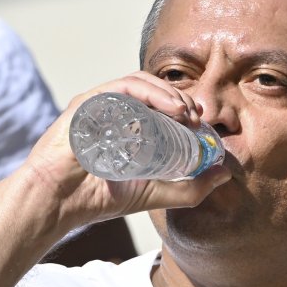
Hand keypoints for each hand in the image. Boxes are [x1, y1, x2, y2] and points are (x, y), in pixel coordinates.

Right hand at [20, 71, 230, 230]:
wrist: (61, 203)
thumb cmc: (99, 197)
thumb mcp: (155, 193)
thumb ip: (190, 188)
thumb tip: (225, 174)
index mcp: (124, 123)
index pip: (159, 103)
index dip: (184, 107)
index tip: (203, 124)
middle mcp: (111, 109)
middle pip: (152, 90)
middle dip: (181, 98)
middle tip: (199, 117)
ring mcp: (98, 103)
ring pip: (139, 83)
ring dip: (169, 93)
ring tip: (188, 112)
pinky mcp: (87, 102)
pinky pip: (121, 87)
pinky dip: (149, 93)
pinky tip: (169, 109)